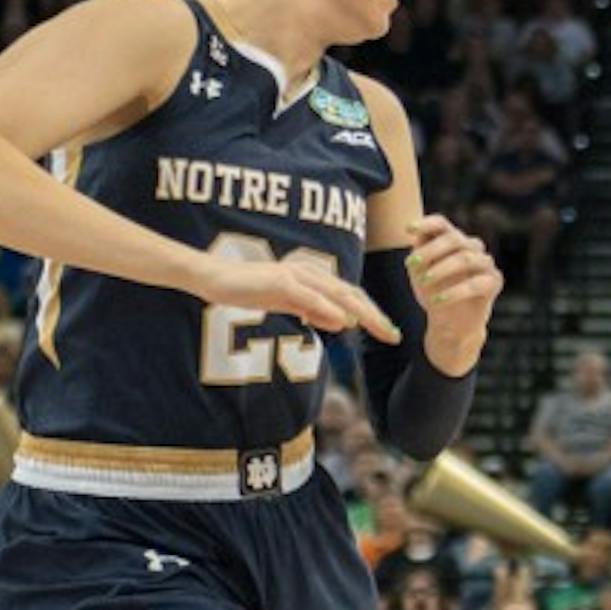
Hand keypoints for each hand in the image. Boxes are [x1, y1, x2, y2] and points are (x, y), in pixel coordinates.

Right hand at [188, 248, 396, 341]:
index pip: (351, 296)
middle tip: (394, 336)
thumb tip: (342, 323)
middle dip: (375, 317)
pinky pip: (309, 297)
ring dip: (362, 313)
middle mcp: (310, 273)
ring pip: (337, 295)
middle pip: (351, 295)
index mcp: (314, 278)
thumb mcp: (290, 304)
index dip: (372, 314)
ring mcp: (296, 275)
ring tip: (380, 329)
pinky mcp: (280, 281)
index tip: (390, 333)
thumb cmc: (252, 289)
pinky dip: (327, 309)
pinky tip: (344, 322)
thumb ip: (314, 312)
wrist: (217, 278)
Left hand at [409, 214, 502, 368]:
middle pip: (454, 238)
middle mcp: (472, 247)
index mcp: (453, 240)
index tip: (408, 230)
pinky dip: (453, 292)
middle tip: (411, 263)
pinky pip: (475, 284)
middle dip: (431, 250)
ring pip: (466, 258)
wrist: (449, 324)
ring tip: (423, 282)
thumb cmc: (433, 292)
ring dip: (441, 270)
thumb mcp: (419, 272)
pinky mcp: (495, 282)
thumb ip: (419, 253)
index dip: (426, 223)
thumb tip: (417, 237)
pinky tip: (437, 300)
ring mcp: (486, 263)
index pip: (441, 224)